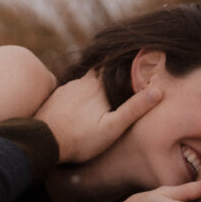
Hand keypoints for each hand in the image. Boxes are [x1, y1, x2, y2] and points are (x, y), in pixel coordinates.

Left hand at [35, 71, 161, 162]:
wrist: (43, 143)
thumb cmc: (81, 139)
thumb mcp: (113, 127)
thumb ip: (134, 109)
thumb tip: (157, 91)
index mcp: (98, 85)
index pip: (115, 66)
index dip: (126, 63)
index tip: (137, 58)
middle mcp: (81, 82)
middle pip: (99, 72)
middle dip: (109, 73)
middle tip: (119, 78)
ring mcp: (66, 89)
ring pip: (84, 81)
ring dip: (92, 85)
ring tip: (100, 96)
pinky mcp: (54, 98)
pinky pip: (70, 92)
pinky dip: (78, 95)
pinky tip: (79, 106)